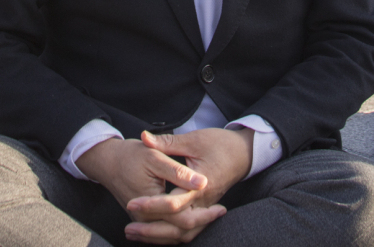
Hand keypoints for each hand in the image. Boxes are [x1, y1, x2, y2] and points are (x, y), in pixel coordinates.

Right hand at [75, 137, 212, 219]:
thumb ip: (179, 172)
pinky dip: (180, 228)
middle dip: (202, 223)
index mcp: (151, 203)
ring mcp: (143, 220)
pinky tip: (194, 217)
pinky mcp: (143, 218)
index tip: (221, 208)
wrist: (108, 161)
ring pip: (172, 235)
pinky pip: (165, 231)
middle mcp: (145, 218)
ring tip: (211, 216)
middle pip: (180, 232)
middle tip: (220, 212)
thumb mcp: (155, 158)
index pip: (183, 219)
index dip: (205, 216)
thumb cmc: (131, 156)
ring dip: (192, 228)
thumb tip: (202, 182)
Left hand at [125, 129, 252, 242]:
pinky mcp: (204, 208)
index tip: (131, 202)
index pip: (173, 203)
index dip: (150, 204)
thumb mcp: (194, 140)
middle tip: (128, 229)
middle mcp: (203, 201)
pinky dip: (171, 233)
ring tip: (136, 233)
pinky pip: (188, 228)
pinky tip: (154, 232)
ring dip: (159, 236)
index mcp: (200, 185)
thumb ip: (167, 142)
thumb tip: (144, 137)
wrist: (244, 153)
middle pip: (177, 226)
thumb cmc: (220, 144)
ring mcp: (205, 207)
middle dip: (151, 230)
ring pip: (184, 232)